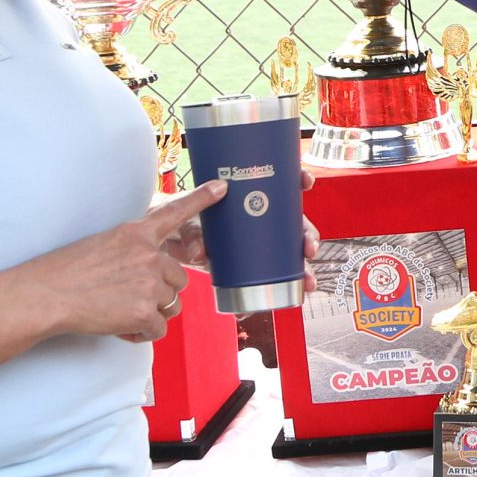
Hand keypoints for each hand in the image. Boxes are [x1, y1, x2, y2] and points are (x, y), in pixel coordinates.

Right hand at [24, 182, 219, 343]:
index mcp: (136, 233)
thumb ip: (134, 250)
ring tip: (119, 309)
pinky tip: (119, 325)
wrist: (48, 294)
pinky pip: (158, 329)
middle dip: (159, 293)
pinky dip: (141, 333)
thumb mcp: (104, 244)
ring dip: (151, 313)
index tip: (223, 186)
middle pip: (179, 280)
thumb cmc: (68, 271)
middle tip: (125, 295)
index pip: (175, 212)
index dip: (202, 199)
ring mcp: (149, 283)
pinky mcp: (145, 311)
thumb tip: (154, 269)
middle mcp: (148, 254)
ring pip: (172, 305)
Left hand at [169, 171, 320, 294]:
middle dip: (308, 237)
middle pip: (293, 224)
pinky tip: (290, 296)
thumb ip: (193, 235)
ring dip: (303, 268)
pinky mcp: (247, 264)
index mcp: (246, 198)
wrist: (167, 241)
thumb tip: (200, 253)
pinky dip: (280, 288)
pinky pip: (270, 275)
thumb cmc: (177, 220)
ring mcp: (254, 243)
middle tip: (309, 250)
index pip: (279, 184)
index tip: (306, 182)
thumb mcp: (184, 221)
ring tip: (307, 283)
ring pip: (288, 252)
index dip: (298, 180)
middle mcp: (256, 219)